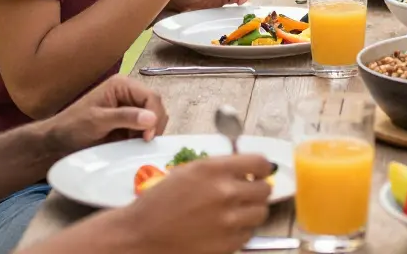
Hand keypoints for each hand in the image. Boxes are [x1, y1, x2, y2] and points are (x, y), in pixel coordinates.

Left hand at [44, 76, 167, 155]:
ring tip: (137, 145)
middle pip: (155, 107)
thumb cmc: (73, 126)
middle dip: (154, 125)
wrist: (57, 142)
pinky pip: (146, 129)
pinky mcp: (129, 123)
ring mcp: (130, 108)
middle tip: (144, 143)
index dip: (154, 116)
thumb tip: (152, 118)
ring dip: (149, 132)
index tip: (147, 137)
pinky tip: (134, 145)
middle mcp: (129, 93)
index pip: (151, 97)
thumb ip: (125, 117)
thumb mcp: (97, 120)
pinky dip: (144, 138)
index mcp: (122, 85)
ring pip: (154, 118)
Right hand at [120, 154, 272, 253]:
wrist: (141, 234)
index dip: (264, 167)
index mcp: (214, 169)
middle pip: (265, 189)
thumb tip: (247, 170)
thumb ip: (220, 168)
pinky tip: (226, 227)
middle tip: (249, 193)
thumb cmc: (159, 202)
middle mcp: (225, 192)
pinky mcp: (227, 243)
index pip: (260, 162)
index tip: (262, 171)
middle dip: (258, 190)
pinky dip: (241, 230)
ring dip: (252, 211)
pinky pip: (248, 234)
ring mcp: (227, 220)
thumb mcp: (189, 171)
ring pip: (261, 213)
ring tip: (236, 212)